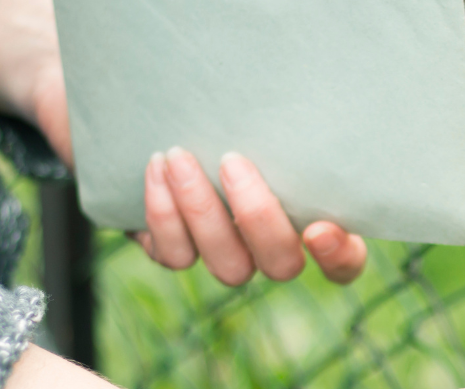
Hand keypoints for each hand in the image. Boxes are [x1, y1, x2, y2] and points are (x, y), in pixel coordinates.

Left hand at [0, 0, 367, 283]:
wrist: (122, 81)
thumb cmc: (199, 78)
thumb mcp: (246, 83)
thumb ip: (283, 88)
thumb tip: (308, 46)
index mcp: (303, 204)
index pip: (342, 257)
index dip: (339, 255)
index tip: (318, 226)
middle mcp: (263, 235)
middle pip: (282, 264)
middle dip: (258, 219)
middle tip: (231, 161)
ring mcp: (217, 245)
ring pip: (229, 267)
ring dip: (204, 214)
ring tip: (177, 155)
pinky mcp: (168, 243)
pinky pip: (174, 255)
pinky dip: (164, 216)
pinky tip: (154, 167)